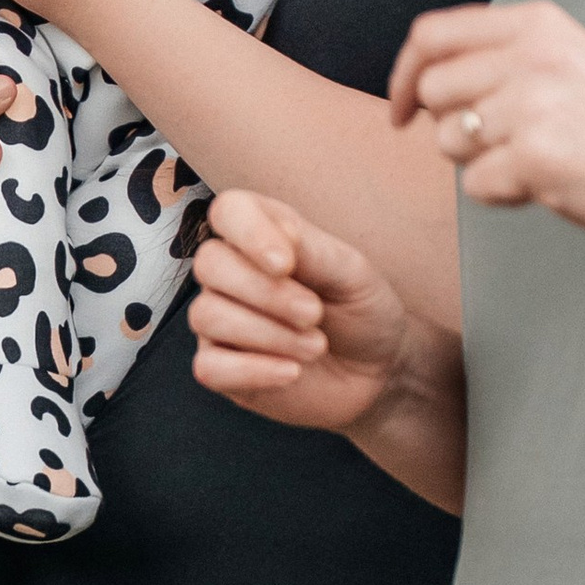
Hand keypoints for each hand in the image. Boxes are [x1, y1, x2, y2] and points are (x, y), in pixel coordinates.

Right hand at [188, 189, 418, 434]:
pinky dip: (252, 370)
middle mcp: (232, 273)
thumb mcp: (352, 274)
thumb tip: (277, 234)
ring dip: (269, 334)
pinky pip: (208, 367)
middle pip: (210, 264)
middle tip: (314, 314)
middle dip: (266, 292)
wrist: (376, 371)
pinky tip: (291, 372)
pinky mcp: (220, 367)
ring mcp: (220, 321)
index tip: (286, 264)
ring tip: (317, 346)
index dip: (248, 233)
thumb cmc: (361, 310)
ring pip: (207, 315)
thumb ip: (312, 250)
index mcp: (263, 234)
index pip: (229, 211)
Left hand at [387, 0, 584, 243]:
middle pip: (432, 91)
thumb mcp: (575, 61)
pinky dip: (504, 196)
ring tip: (537, 162)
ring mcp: (533, 107)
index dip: (403, 73)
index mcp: (540, 24)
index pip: (433, 33)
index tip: (401, 109)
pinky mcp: (537, 159)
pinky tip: (550, 186)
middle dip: (451, 127)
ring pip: (449, 141)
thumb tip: (425, 85)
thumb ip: (508, 58)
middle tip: (499, 146)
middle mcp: (532, 56)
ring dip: (480, 163)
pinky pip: (476, 186)